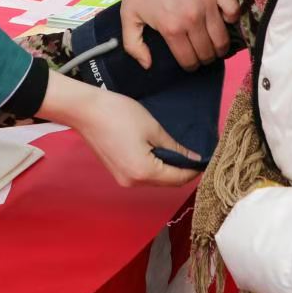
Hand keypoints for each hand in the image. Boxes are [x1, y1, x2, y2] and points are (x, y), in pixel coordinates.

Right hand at [39, 72, 200, 186]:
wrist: (85, 110)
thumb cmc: (118, 114)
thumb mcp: (153, 128)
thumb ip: (175, 147)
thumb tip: (193, 158)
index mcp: (144, 173)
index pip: (179, 178)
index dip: (195, 169)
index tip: (207, 157)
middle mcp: (133, 182)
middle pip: (167, 181)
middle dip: (183, 168)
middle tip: (195, 151)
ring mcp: (123, 178)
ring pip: (155, 178)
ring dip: (168, 166)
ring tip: (179, 148)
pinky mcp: (117, 171)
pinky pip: (143, 172)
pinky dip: (155, 164)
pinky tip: (159, 148)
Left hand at [118, 0, 236, 68]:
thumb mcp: (128, 14)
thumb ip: (133, 44)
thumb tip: (148, 65)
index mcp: (171, 28)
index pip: (188, 60)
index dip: (189, 66)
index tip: (189, 63)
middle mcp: (192, 18)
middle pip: (207, 52)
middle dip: (204, 58)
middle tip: (201, 54)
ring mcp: (207, 2)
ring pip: (222, 37)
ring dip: (220, 46)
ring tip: (214, 45)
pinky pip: (234, 11)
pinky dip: (231, 19)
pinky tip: (223, 19)